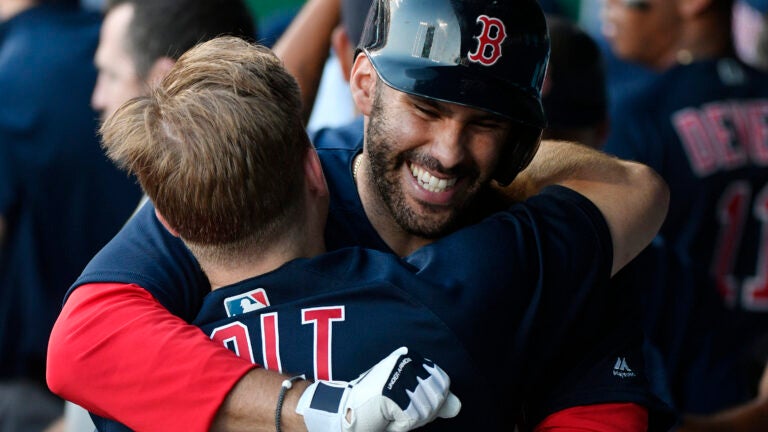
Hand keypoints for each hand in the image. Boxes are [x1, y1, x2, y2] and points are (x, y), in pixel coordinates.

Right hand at [295, 347, 460, 430]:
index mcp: (410, 357)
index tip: (409, 403)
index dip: (432, 400)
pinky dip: (398, 427)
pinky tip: (384, 417)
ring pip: (425, 412)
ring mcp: (400, 376)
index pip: (443, 382)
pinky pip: (411, 421)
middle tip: (396, 408)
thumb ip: (431, 397)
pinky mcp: (394, 394)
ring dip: (408, 420)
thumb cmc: (373, 403)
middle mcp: (408, 361)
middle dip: (421, 411)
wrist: (342, 409)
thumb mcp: (406, 395)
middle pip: (437, 398)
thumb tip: (457, 405)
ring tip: (388, 412)